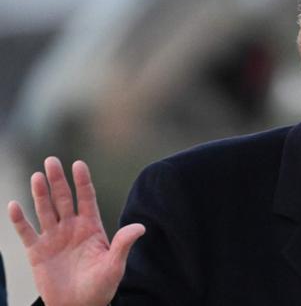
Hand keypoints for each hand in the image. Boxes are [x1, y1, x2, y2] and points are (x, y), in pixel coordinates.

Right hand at [7, 157, 144, 305]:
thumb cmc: (101, 286)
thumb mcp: (115, 265)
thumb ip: (123, 244)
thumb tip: (141, 227)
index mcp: (91, 227)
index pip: (86, 198)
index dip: (82, 181)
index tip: (79, 164)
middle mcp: (71, 228)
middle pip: (63, 199)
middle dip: (58, 180)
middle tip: (52, 160)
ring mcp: (53, 238)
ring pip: (45, 210)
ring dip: (40, 194)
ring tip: (37, 176)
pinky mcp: (37, 252)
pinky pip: (26, 233)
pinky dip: (19, 220)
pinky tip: (14, 205)